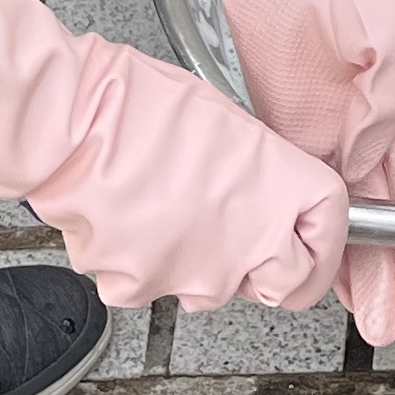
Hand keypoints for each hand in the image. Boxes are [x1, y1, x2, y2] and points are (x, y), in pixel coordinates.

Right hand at [0, 0, 347, 313]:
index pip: (324, 254)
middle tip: (224, 222)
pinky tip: (126, 218)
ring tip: (163, 204)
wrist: (70, 121)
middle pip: (273, 283)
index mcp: (280, 196)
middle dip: (255, 260)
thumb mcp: (232, 129)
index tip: (305, 243)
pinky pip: (149, 286)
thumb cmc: (144, 106)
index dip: (315, 250)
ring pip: (207, 287)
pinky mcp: (139, 288)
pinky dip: (138, 262)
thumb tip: (266, 197)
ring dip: (193, 259)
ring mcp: (193, 275)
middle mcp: (247, 247)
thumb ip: (262, 179)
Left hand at [58, 0, 394, 349]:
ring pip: (368, 203)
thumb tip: (357, 196)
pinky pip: (315, 182)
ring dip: (372, 262)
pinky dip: (322, 227)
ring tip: (373, 315)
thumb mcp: (376, 49)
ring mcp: (343, 102)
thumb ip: (368, 129)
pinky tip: (319, 259)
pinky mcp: (289, 101)